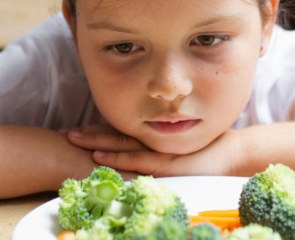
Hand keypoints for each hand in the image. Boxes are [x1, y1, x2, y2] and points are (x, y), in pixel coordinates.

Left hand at [64, 125, 240, 176]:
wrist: (233, 155)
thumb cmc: (205, 152)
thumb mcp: (177, 149)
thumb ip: (157, 148)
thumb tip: (131, 152)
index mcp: (152, 138)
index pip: (117, 133)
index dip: (95, 131)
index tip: (72, 131)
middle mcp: (152, 141)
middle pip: (114, 136)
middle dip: (87, 135)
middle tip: (62, 133)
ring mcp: (159, 151)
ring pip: (121, 145)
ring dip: (95, 143)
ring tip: (72, 140)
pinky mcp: (167, 163)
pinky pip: (137, 161)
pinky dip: (118, 160)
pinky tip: (100, 159)